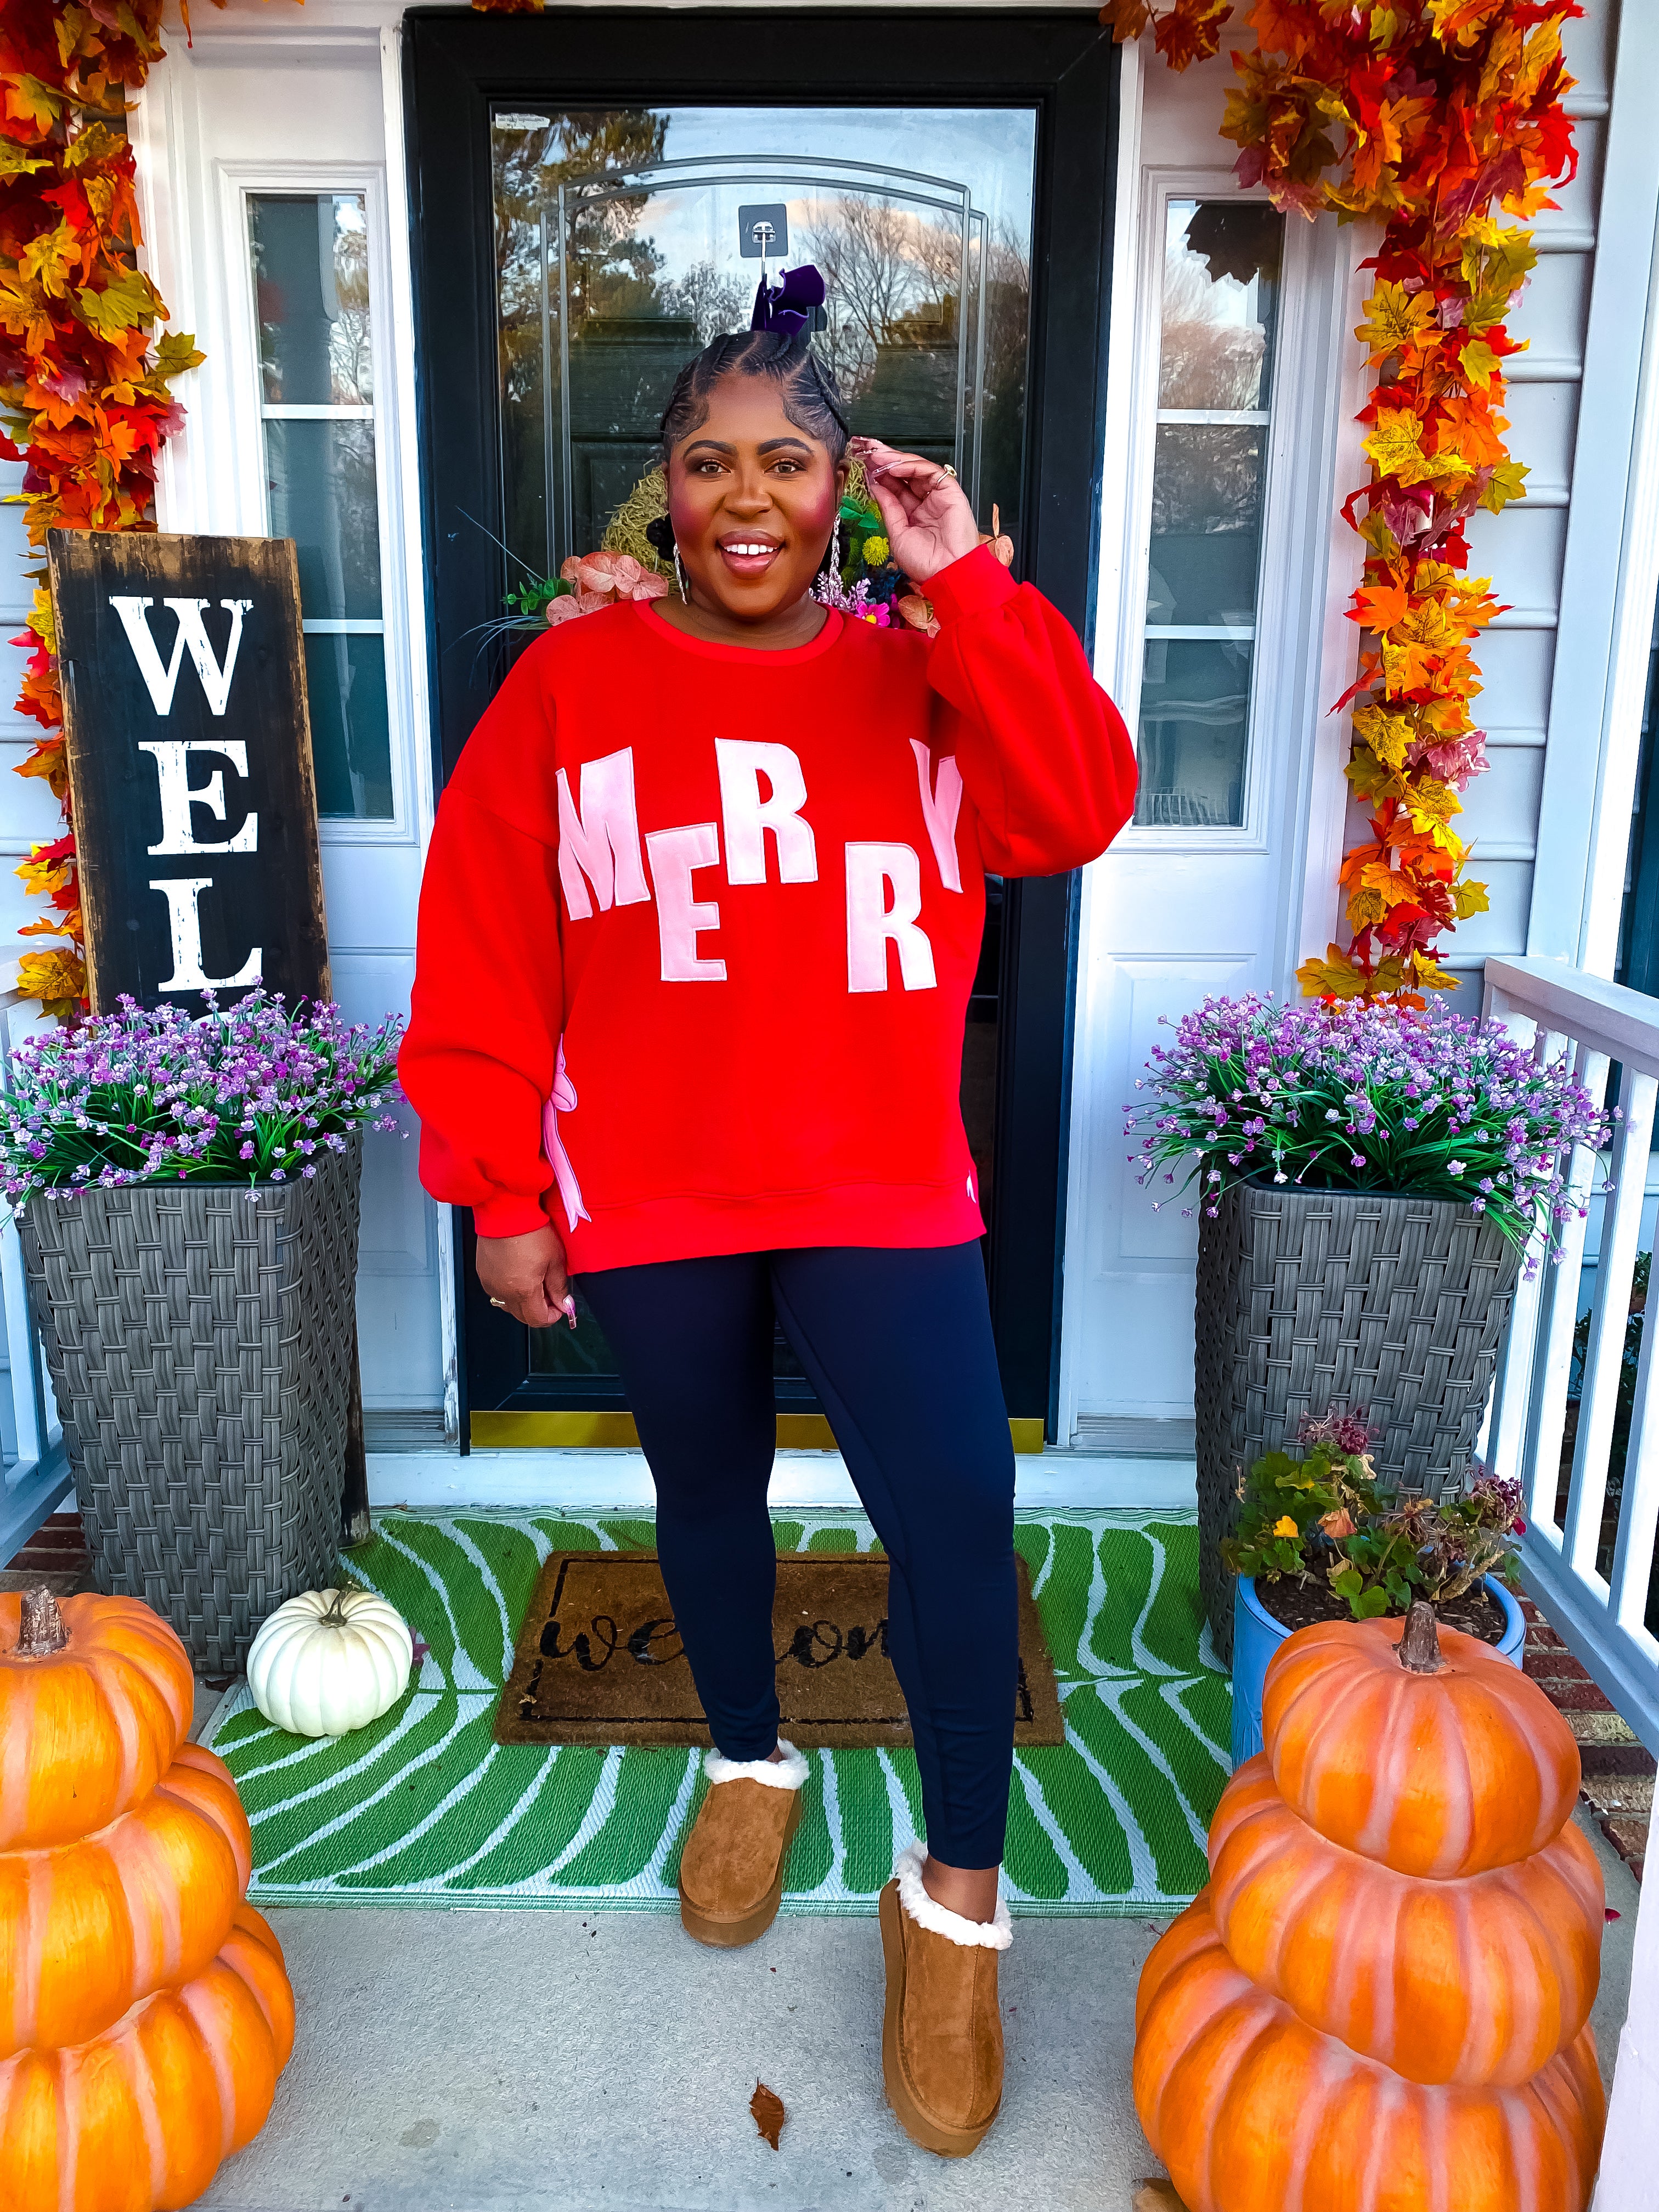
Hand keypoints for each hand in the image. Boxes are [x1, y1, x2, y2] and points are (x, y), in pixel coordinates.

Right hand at [476, 1224, 574, 1328]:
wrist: (506, 1211)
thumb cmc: (530, 1230)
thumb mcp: (555, 1260)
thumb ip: (559, 1287)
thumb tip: (563, 1303)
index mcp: (522, 1291)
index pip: (538, 1319)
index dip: (552, 1316)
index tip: (560, 1306)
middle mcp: (503, 1291)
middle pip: (522, 1316)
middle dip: (539, 1310)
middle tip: (550, 1294)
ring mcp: (490, 1283)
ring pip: (509, 1305)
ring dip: (524, 1301)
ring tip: (535, 1282)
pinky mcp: (483, 1273)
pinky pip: (498, 1291)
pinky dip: (510, 1290)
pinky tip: (519, 1274)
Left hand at [848, 438, 979, 585]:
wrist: (946, 574)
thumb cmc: (924, 563)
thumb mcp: (897, 533)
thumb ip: (888, 507)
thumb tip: (875, 485)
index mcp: (913, 513)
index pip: (895, 486)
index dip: (879, 473)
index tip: (862, 463)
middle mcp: (926, 502)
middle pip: (904, 474)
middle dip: (885, 460)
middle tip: (866, 449)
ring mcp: (939, 495)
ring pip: (916, 469)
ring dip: (895, 460)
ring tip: (876, 456)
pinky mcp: (951, 491)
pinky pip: (930, 472)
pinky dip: (912, 466)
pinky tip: (894, 466)